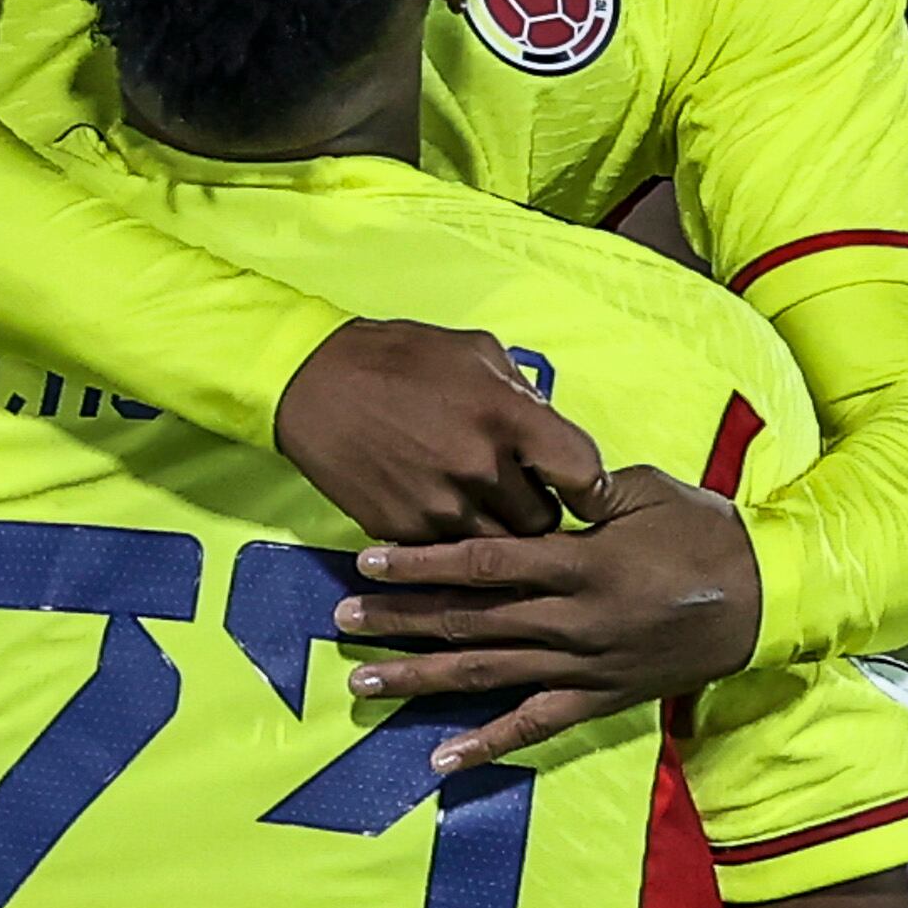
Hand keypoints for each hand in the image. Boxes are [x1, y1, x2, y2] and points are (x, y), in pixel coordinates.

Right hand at [273, 319, 606, 540]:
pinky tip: (443, 516)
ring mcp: (441, 506)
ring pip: (500, 551)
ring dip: (499, 536)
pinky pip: (450, 556)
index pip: (583, 474)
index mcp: (507, 416)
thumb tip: (549, 428)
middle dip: (539, 513)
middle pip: (543, 523)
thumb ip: (522, 392)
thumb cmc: (398, 359)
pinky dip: (454, 544)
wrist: (314, 386)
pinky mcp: (405, 531)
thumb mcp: (475, 352)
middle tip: (522, 497)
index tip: (588, 494)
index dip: (593, 490)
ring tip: (483, 510)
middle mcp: (480, 468)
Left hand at [334, 465, 762, 772]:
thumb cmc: (704, 533)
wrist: (765, 599)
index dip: (421, 561)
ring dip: (423, 680)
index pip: (482, 561)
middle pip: (470, 622)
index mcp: (580, 562)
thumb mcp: (643, 489)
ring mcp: (583, 666)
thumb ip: (579, 489)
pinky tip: (439, 758)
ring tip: (366, 682)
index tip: (367, 560)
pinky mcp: (599, 698)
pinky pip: (535, 726)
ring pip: (489, 676)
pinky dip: (487, 745)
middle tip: (341, 623)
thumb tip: (527, 476)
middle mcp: (572, 620)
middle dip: (401, 622)